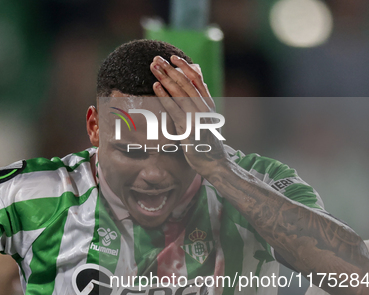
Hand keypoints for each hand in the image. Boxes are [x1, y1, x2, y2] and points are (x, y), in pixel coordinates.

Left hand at [150, 55, 227, 178]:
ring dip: (165, 78)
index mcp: (208, 104)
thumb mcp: (206, 120)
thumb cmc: (207, 143)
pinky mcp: (188, 129)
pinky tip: (155, 86)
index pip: (197, 79)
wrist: (214, 163)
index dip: (185, 67)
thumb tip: (194, 86)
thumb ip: (201, 103)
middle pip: (186, 83)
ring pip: (180, 92)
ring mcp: (197, 117)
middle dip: (170, 69)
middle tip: (156, 59)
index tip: (173, 57)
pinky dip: (164, 96)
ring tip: (153, 67)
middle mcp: (204, 108)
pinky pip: (174, 109)